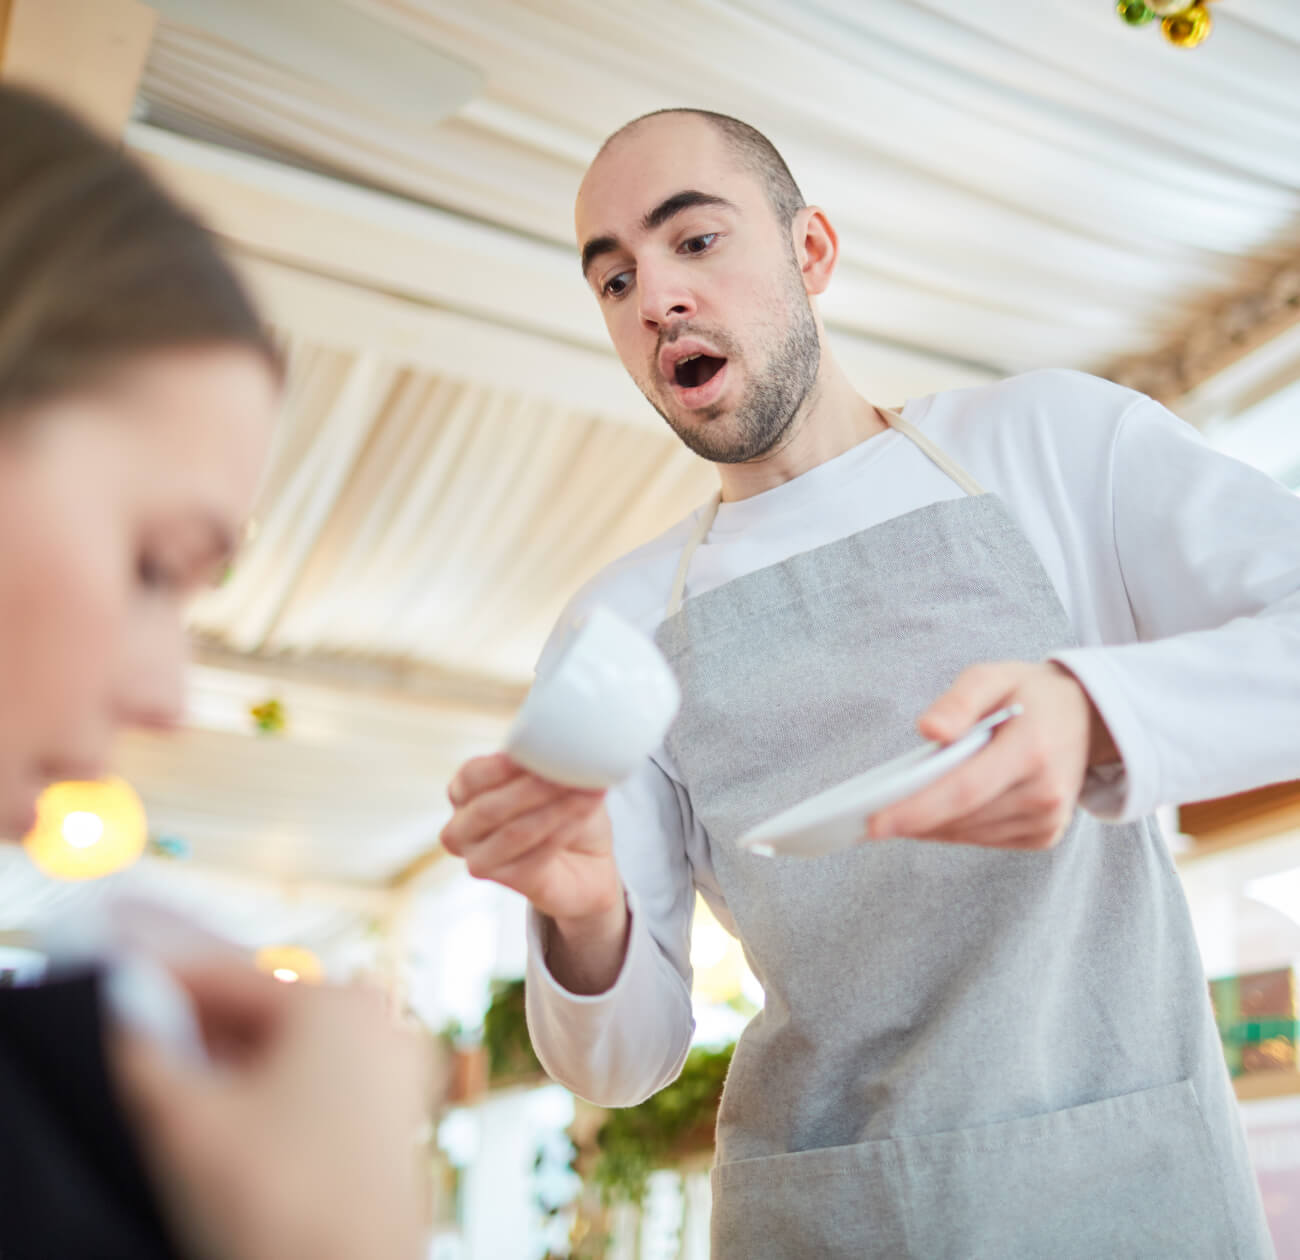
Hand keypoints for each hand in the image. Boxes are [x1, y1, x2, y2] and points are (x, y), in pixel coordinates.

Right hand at [110, 963, 430, 1259]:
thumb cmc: (282, 1205)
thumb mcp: (186, 1124)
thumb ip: (143, 1056)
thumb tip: (120, 1012)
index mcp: (338, 1002)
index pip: (225, 977)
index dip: (159, 987)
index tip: (113, 997)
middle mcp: (379, 1023)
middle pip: (261, 1013)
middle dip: (196, 1033)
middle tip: (137, 1052)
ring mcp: (395, 1072)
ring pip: (289, 1051)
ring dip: (228, 1066)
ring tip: (173, 1092)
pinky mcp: (394, 1119)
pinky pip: (318, 1084)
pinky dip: (267, 1093)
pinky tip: (226, 1125)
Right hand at [442, 754, 620, 925]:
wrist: (588, 861)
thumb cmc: (564, 809)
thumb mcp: (555, 777)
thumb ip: (547, 760)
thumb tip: (563, 739)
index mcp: (465, 792)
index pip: (471, 777)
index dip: (500, 766)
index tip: (534, 750)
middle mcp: (462, 829)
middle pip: (488, 808)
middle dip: (530, 789)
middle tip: (567, 773)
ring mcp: (481, 859)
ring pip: (513, 833)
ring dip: (554, 810)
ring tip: (587, 792)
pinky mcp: (508, 882)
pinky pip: (534, 858)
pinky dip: (562, 833)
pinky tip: (582, 817)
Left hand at [867, 661, 1117, 849]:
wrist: (1089, 718)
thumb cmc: (1029, 694)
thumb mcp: (993, 676)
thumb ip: (959, 700)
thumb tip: (928, 730)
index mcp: (1031, 749)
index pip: (963, 790)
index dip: (916, 809)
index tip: (873, 822)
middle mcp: (1046, 792)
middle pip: (963, 816)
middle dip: (912, 819)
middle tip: (865, 819)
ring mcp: (1049, 819)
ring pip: (970, 834)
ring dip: (929, 827)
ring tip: (892, 814)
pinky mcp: (1045, 834)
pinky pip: (986, 840)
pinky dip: (955, 829)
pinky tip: (932, 816)